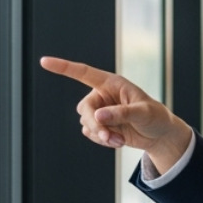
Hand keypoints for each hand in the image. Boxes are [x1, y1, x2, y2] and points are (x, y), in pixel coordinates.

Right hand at [39, 57, 191, 173]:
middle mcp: (102, 95)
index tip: (44, 61)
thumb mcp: (143, 113)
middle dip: (94, 124)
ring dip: (101, 135)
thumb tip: (98, 116)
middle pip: (84, 108)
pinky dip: (102, 140)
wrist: (159, 135)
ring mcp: (99, 111)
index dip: (63, 67)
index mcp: (111, 83)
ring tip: (120, 140)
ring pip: (86, 123)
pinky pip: (90, 134)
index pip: (84, 73)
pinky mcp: (100, 126)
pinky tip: (117, 141)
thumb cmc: (155, 117)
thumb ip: (121, 114)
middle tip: (108, 136)